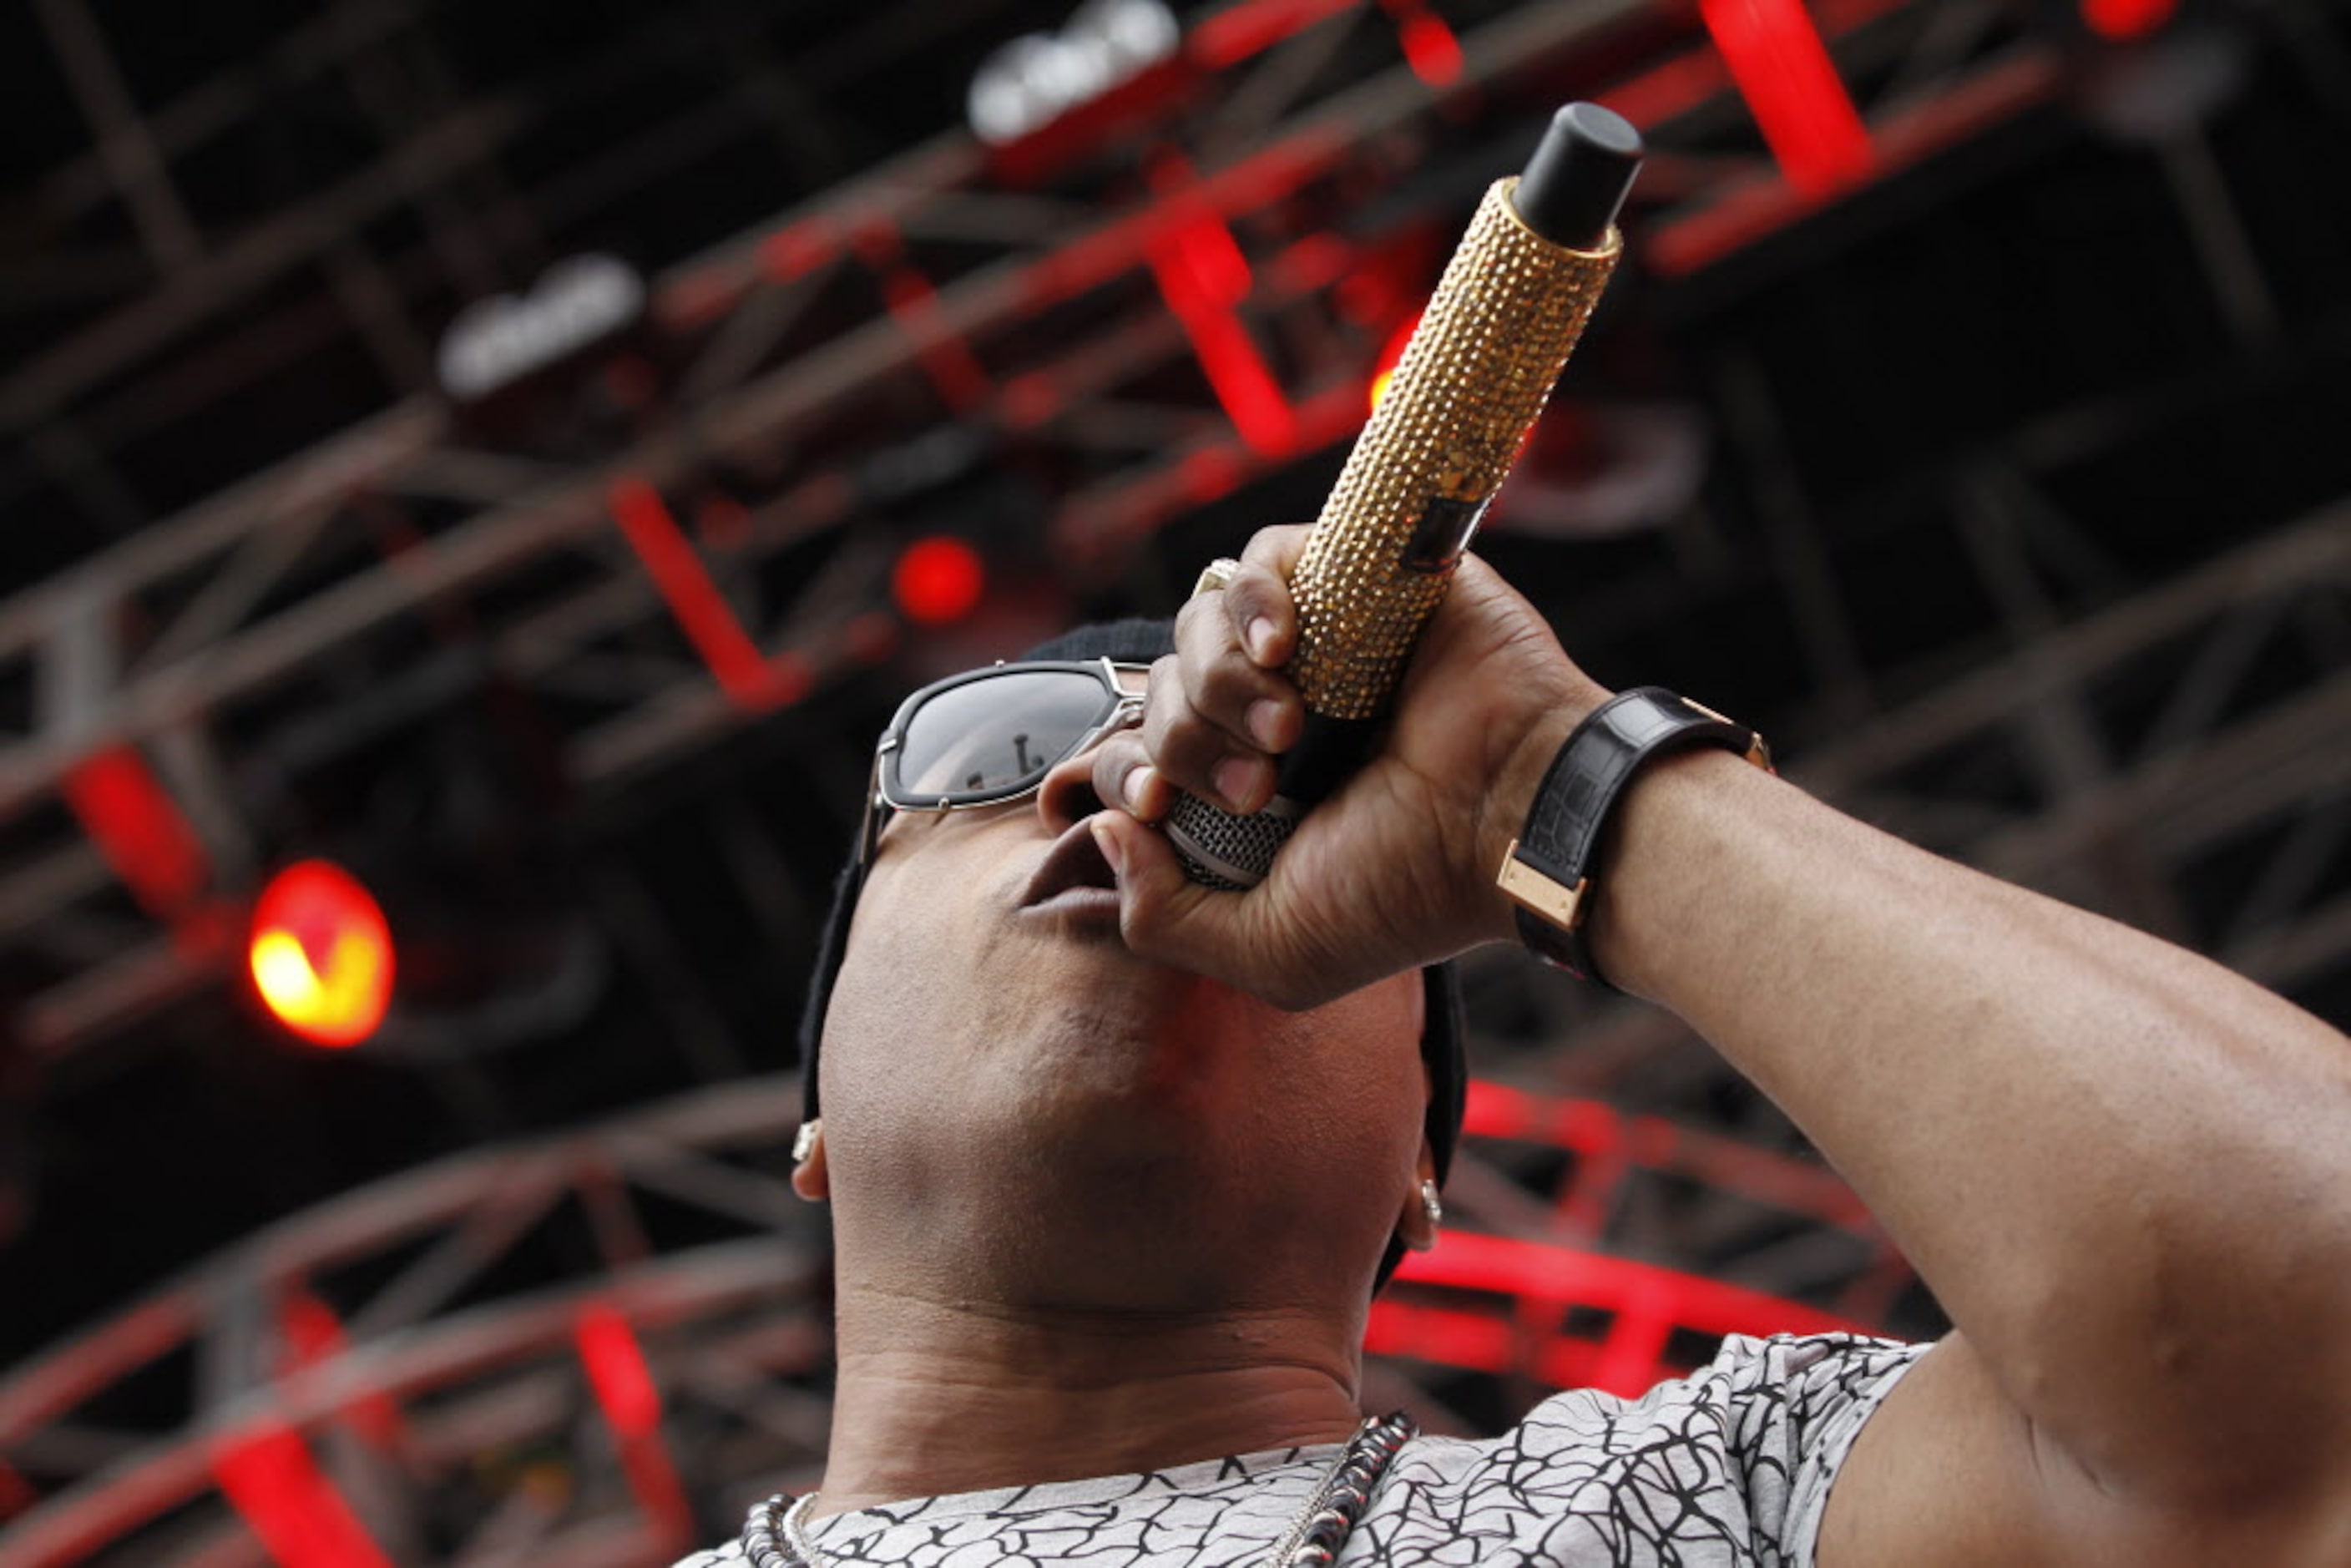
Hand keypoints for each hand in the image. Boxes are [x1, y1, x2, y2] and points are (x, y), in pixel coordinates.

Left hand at [1086, 524, 1609, 1007]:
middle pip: (1161, 688)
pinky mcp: (1355, 579)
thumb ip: (1163, 919)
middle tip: (1261, 785)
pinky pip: (1258, 556)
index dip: (1124, 772)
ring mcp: (1316, 641)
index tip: (1156, 808)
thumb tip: (1106, 829)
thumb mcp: (1273, 953)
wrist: (1515, 817)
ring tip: (1287, 729)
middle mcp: (1274, 711)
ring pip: (1199, 621)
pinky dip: (1253, 601)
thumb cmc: (1411, 889)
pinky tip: (1284, 654)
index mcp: (1248, 790)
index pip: (1137, 752)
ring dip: (1218, 682)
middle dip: (1185, 741)